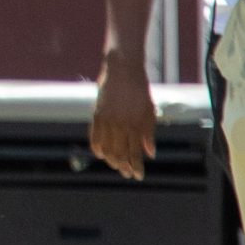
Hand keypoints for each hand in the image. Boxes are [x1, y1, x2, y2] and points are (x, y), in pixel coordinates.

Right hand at [90, 50, 157, 179]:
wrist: (123, 69)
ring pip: (107, 148)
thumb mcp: (149, 110)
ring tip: (116, 166)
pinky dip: (97, 147)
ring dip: (112, 160)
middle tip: (128, 174)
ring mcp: (107, 120)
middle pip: (120, 154)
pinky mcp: (97, 114)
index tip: (138, 176)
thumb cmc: (139, 88)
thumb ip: (149, 133)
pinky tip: (101, 154)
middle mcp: (121, 125)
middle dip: (124, 167)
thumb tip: (150, 153)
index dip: (137, 166)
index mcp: (136, 125)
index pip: (135, 153)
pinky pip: (94, 136)